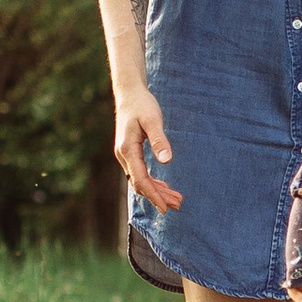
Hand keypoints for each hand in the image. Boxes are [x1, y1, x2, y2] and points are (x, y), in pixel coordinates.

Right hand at [114, 88, 180, 211]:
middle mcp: (123, 155)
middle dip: (158, 196)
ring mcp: (125, 155)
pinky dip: (152, 182)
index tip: (166, 207)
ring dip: (157, 191)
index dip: (153, 195)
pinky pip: (140, 173)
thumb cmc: (142, 105)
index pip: (140, 179)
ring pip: (140, 180)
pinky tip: (164, 187)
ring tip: (176, 199)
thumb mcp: (153, 120)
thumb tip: (166, 161)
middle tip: (178, 205)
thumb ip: (159, 140)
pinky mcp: (130, 153)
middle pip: (140, 184)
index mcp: (128, 150)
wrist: (130, 94)